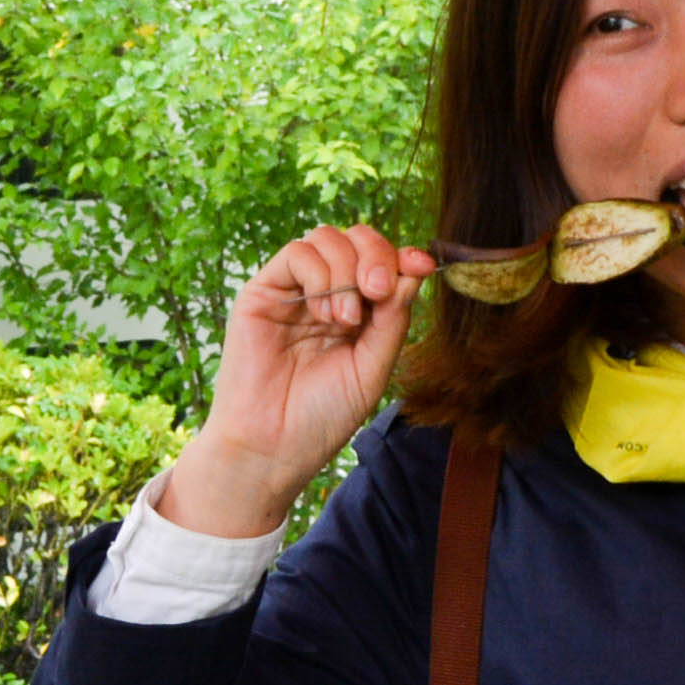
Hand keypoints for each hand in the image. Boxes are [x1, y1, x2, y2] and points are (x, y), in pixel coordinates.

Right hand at [156, 225, 438, 536]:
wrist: (273, 446)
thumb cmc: (321, 417)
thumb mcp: (373, 368)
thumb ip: (393, 319)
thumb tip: (414, 271)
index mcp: (356, 312)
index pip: (382, 262)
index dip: (403, 255)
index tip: (421, 266)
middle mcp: (325, 295)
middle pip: (356, 239)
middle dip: (377, 256)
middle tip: (378, 292)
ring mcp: (293, 292)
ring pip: (326, 238)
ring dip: (347, 271)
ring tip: (345, 320)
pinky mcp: (263, 292)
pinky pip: (296, 253)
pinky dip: (319, 274)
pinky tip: (324, 315)